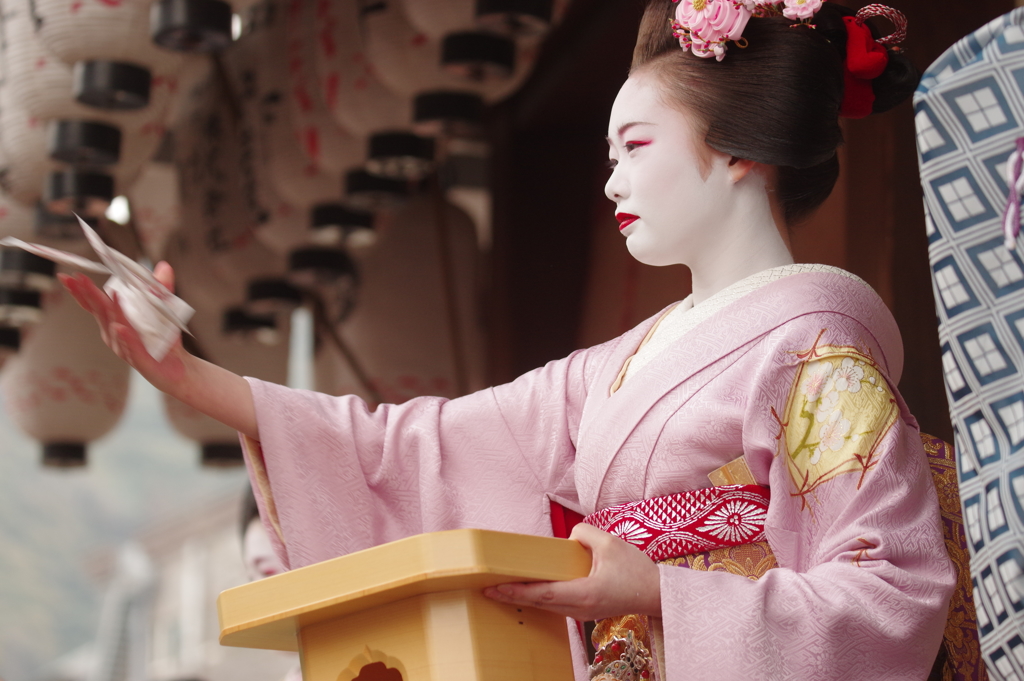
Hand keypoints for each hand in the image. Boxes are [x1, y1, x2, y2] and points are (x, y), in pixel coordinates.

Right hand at [61, 261, 259, 437]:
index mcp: (115, 322)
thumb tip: (163, 265)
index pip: (94, 305)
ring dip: (109, 310)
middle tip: (77, 278)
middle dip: (88, 294)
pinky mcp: (141, 359)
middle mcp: (114, 335)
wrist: (179, 369)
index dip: (81, 292)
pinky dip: (126, 335)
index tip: (67, 276)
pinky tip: (120, 326)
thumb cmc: (165, 341)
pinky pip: (132, 346)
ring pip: (115, 326)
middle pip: (100, 311)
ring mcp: (125, 348)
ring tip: (104, 293)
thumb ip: (161, 289)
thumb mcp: (164, 311)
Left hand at [483, 523, 660, 620]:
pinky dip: (541, 597)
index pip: (542, 593)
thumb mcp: (610, 543)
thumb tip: (568, 538)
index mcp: (584, 593)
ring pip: (547, 606)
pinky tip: (531, 588)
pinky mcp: (587, 609)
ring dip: (526, 597)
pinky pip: (557, 604)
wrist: (657, 593)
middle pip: (539, 603)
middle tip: (488, 587)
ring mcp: (583, 612)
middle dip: (513, 595)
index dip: (516, 591)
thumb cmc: (637, 571)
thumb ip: (584, 535)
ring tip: (504, 587)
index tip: (494, 588)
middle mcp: (580, 607)